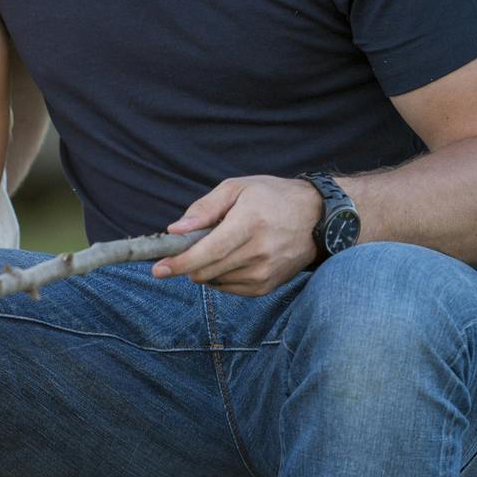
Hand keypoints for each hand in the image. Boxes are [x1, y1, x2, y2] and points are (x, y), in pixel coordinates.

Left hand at [151, 175, 321, 296]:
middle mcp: (260, 252)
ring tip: (218, 246)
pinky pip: (231, 288)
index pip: (208, 252)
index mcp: (249, 224)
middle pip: (208, 270)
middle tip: (179, 252)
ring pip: (216, 281)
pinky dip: (220, 277)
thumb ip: (204, 209)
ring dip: (204, 269)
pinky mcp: (269, 285)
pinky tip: (229, 258)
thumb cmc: (272, 197)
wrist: (318, 217)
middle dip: (186, 266)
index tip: (158, 269)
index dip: (181, 262)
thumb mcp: (236, 189)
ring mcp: (266, 272)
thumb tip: (175, 230)